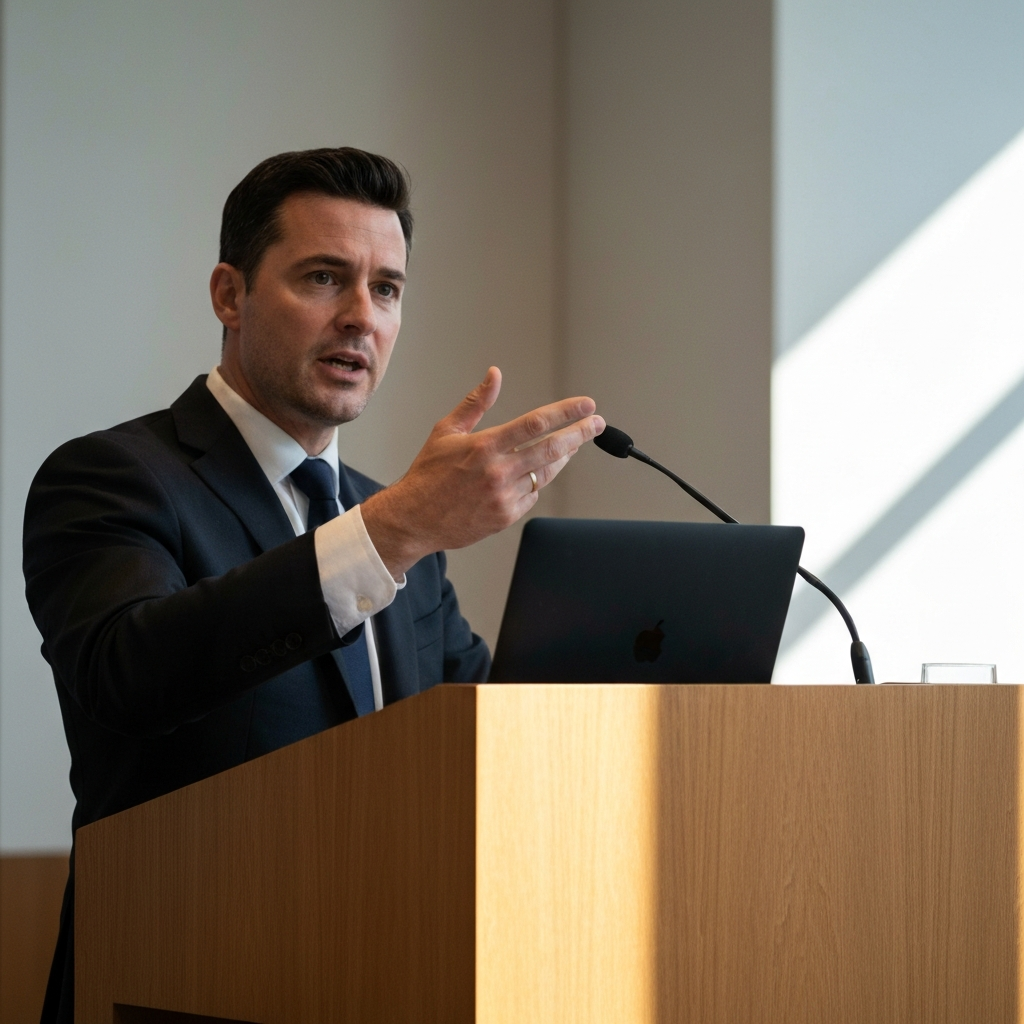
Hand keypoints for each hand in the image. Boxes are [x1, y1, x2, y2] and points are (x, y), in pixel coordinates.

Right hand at [361, 367, 603, 576]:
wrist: (413, 519)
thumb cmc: (428, 474)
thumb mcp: (446, 431)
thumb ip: (476, 403)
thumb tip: (495, 375)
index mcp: (485, 446)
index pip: (536, 423)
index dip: (566, 413)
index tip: (586, 405)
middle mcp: (498, 471)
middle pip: (552, 449)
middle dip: (579, 434)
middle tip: (596, 425)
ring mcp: (504, 496)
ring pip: (545, 474)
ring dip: (562, 458)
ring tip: (570, 446)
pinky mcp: (506, 516)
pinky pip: (531, 495)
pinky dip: (535, 483)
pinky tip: (531, 475)